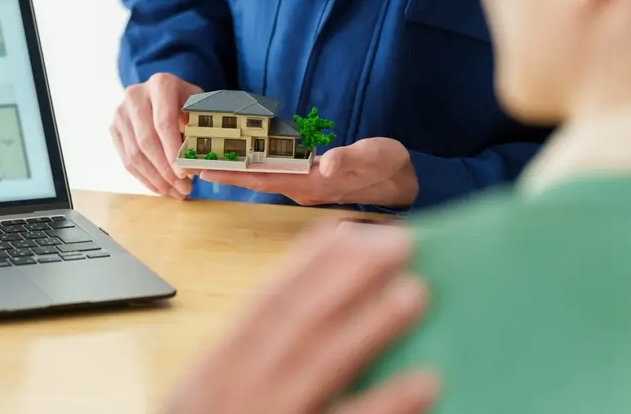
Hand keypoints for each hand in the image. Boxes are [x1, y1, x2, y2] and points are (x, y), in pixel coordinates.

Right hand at [111, 73, 201, 198]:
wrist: (165, 95)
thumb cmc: (188, 103)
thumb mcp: (200, 107)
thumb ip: (201, 129)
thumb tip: (197, 163)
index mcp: (161, 84)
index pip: (164, 122)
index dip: (173, 150)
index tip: (184, 173)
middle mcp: (136, 95)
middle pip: (147, 140)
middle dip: (165, 170)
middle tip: (184, 189)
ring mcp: (121, 112)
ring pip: (134, 153)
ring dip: (156, 179)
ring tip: (175, 192)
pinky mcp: (114, 128)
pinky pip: (126, 160)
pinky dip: (144, 178)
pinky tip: (161, 188)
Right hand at [161, 222, 436, 413]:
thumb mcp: (204, 396)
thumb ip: (243, 356)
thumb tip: (303, 303)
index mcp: (215, 370)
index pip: (266, 305)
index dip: (307, 265)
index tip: (346, 233)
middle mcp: (239, 391)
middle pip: (299, 323)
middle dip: (347, 277)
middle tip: (396, 244)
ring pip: (323, 365)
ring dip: (371, 325)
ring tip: (415, 292)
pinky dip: (386, 404)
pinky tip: (426, 380)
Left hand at [198, 138, 418, 207]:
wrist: (403, 182)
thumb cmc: (389, 167)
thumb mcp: (376, 158)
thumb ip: (353, 159)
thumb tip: (330, 162)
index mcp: (313, 183)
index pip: (265, 177)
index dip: (235, 171)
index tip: (207, 167)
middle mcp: (302, 188)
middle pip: (254, 179)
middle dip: (222, 171)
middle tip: (190, 163)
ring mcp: (304, 186)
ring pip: (260, 176)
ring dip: (233, 168)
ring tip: (204, 159)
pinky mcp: (308, 180)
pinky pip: (272, 171)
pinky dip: (250, 164)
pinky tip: (235, 158)